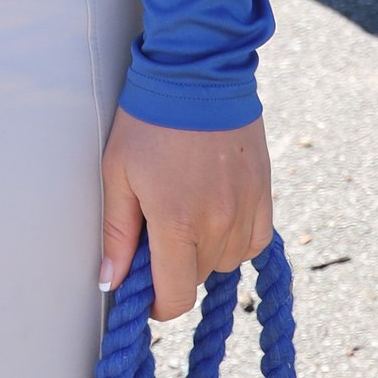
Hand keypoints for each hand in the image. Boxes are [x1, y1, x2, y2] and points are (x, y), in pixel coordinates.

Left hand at [100, 106, 273, 319]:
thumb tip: (112, 283)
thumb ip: (117, 234)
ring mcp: (247, 208)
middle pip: (197, 278)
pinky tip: (215, 213)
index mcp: (177, 222)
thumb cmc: (149, 121)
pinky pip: (253, 242)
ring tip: (185, 211)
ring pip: (225, 262)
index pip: (175, 298)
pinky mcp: (265, 193)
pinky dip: (234, 238)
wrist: (198, 72)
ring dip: (204, 252)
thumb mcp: (118, 173)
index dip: (157, 304)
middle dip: (174, 267)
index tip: (145, 291)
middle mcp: (218, 223)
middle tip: (157, 230)